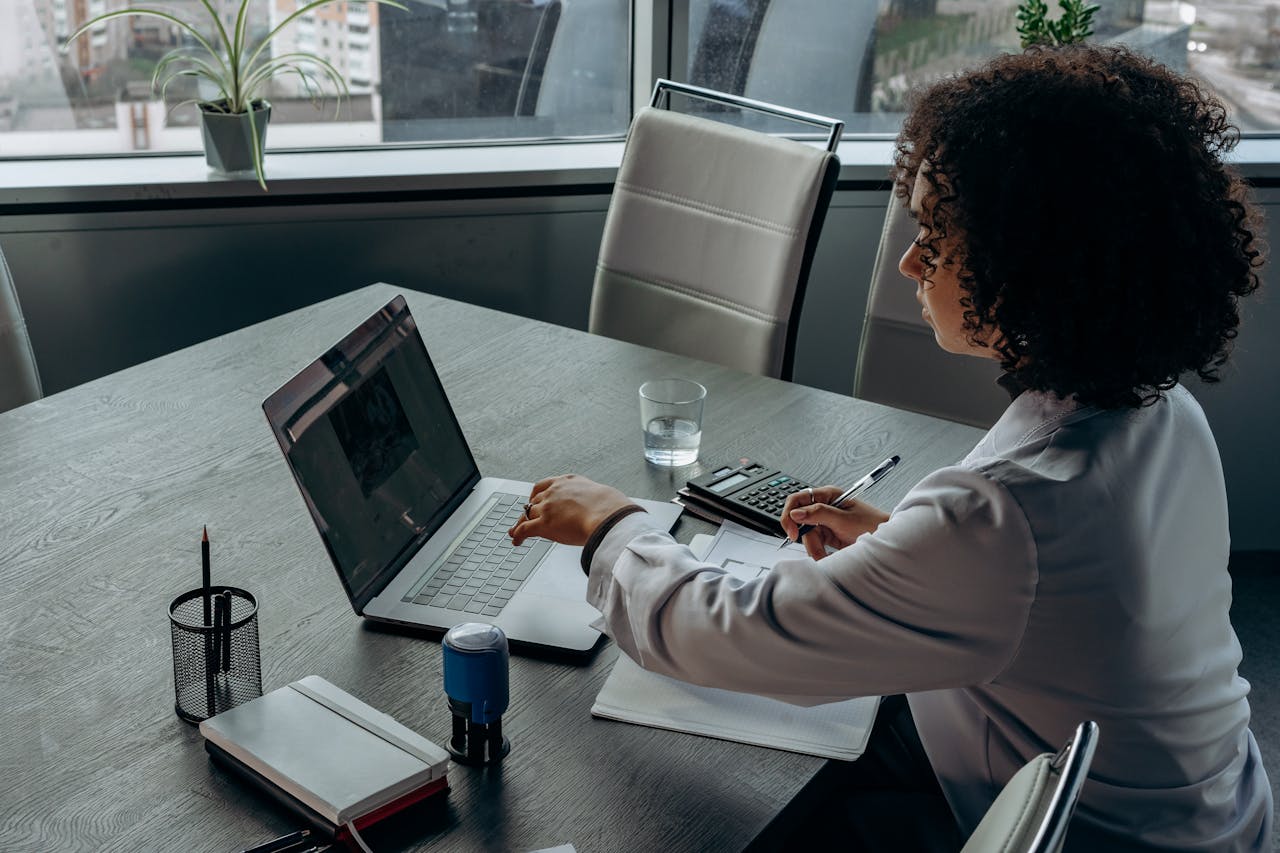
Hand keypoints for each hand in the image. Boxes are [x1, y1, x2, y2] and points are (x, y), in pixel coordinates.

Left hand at [508, 474, 633, 546]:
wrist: (608, 515)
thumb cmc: (612, 507)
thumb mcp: (601, 494)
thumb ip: (594, 500)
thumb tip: (608, 508)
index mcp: (568, 481)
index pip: (544, 485)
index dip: (537, 495)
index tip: (534, 499)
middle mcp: (554, 491)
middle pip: (535, 501)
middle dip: (529, 510)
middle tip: (526, 518)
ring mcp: (547, 507)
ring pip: (528, 515)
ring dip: (521, 523)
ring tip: (516, 532)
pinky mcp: (544, 524)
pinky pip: (524, 529)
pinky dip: (517, 535)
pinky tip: (516, 541)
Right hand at [780, 485, 889, 560]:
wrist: (886, 542)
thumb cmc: (872, 524)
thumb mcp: (844, 519)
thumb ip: (818, 514)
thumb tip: (795, 513)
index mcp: (828, 495)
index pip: (798, 499)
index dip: (790, 514)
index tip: (792, 530)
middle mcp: (824, 507)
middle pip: (800, 521)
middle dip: (806, 537)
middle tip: (813, 547)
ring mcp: (826, 521)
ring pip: (807, 535)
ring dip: (814, 548)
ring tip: (826, 555)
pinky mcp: (828, 535)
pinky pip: (815, 543)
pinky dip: (818, 551)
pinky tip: (827, 555)